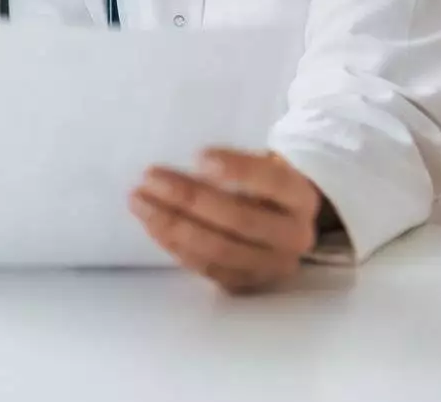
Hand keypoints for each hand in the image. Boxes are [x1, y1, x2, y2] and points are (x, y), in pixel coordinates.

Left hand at [130, 149, 323, 292]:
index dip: (238, 170)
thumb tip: (180, 169)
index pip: (274, 183)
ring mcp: (271, 266)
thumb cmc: (259, 184)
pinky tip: (153, 226)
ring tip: (140, 202)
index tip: (199, 156)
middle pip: (241, 220)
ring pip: (221, 250)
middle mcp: (294, 237)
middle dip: (190, 199)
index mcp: (300, 197)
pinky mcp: (247, 284)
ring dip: (174, 225)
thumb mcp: (259, 165)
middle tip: (150, 178)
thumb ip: (231, 166)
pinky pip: (209, 269)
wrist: (278, 221)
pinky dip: (177, 247)